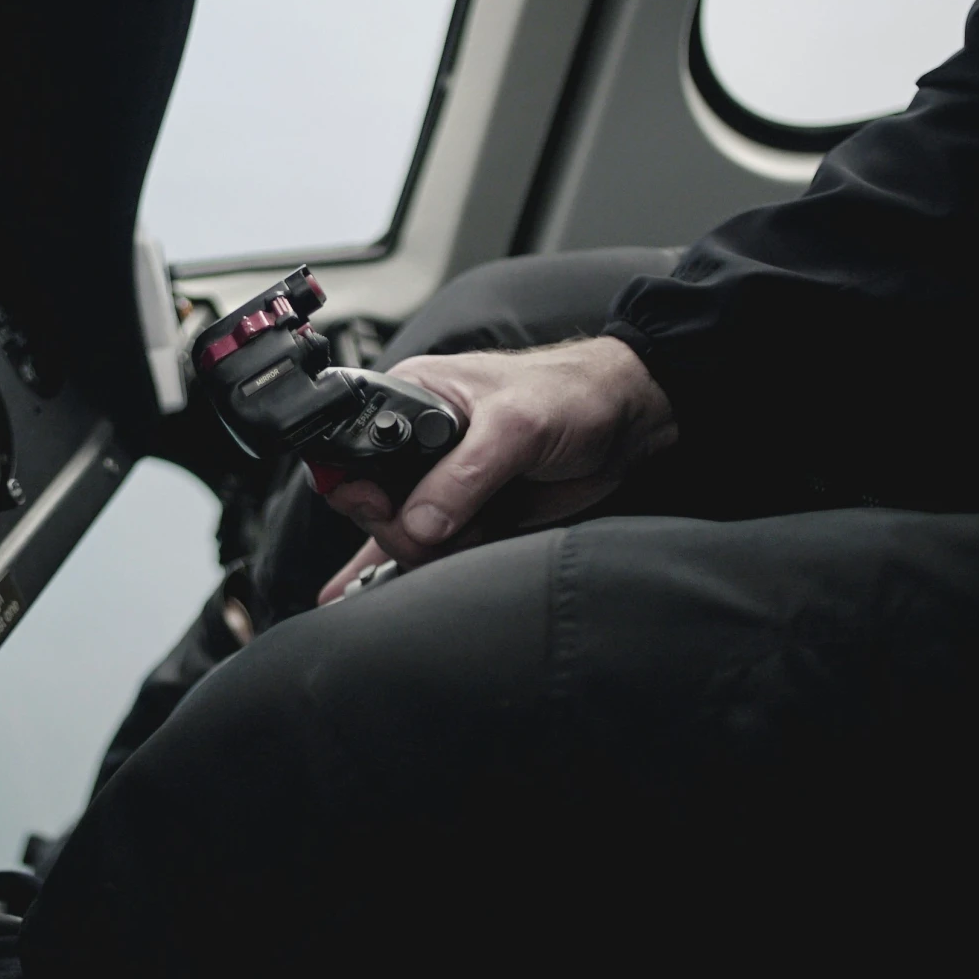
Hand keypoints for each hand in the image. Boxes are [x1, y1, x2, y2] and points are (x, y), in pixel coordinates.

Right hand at [317, 337, 675, 601]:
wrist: (627, 425)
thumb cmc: (572, 393)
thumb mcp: (514, 425)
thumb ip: (462, 476)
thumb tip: (419, 523)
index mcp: (409, 401)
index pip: (351, 450)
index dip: (356, 486)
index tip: (378, 506)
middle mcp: (417, 444)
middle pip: (372, 505)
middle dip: (401, 528)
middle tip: (438, 529)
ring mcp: (442, 484)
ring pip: (404, 535)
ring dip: (434, 547)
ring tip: (478, 528)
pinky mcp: (468, 515)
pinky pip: (428, 547)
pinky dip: (416, 564)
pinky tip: (367, 585)